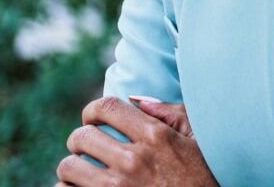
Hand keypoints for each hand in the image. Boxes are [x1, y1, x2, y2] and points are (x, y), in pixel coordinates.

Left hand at [56, 96, 217, 185]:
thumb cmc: (204, 175)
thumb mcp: (197, 138)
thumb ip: (170, 113)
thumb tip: (135, 99)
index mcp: (156, 136)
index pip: (107, 107)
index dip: (93, 109)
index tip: (93, 118)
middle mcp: (134, 159)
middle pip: (82, 135)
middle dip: (81, 138)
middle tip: (88, 146)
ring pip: (69, 166)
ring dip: (73, 166)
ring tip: (83, 169)